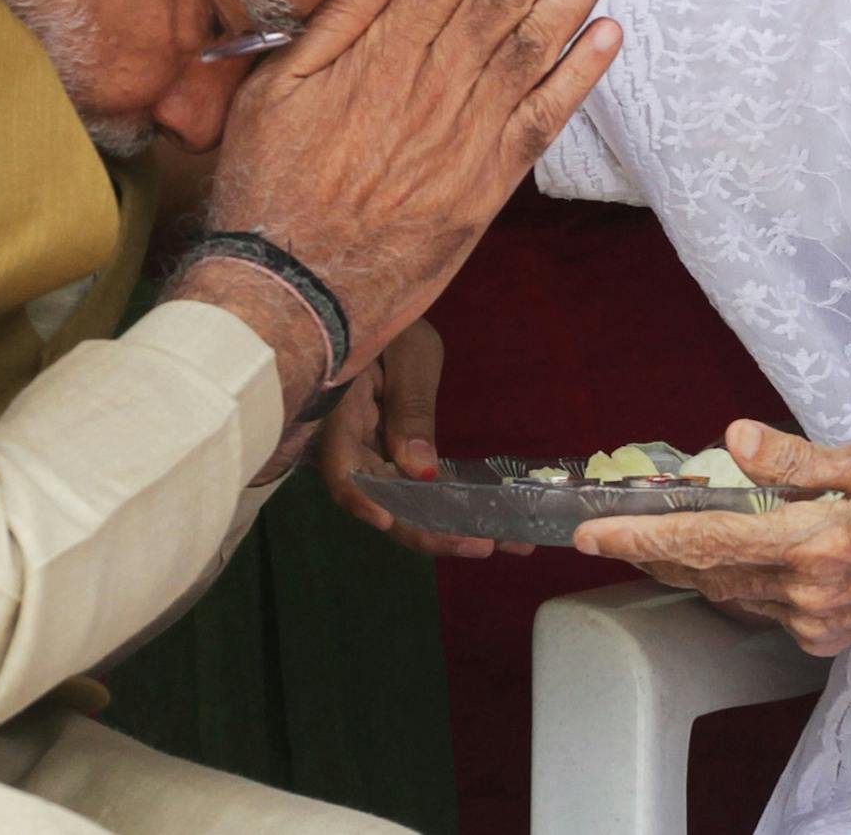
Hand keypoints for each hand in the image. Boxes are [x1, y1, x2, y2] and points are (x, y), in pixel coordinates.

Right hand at [208, 0, 627, 375]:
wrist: (291, 291)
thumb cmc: (270, 187)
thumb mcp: (275, 91)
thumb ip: (336, 21)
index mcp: (383, 53)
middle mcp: (434, 84)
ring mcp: (467, 135)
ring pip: (535, 43)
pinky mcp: (488, 185)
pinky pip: (545, 120)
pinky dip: (580, 75)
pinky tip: (612, 31)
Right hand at [317, 318, 533, 557]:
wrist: (384, 304)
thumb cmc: (389, 315)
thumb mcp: (406, 351)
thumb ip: (410, 409)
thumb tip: (420, 473)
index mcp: (339, 415)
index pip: (342, 470)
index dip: (364, 501)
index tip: (391, 523)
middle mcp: (349, 445)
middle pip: (381, 501)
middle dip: (432, 531)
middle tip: (486, 546)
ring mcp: (370, 453)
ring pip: (403, 502)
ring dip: (452, 526)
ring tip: (511, 543)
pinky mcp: (391, 453)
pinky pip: (416, 488)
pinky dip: (453, 506)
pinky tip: (498, 521)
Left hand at [572, 420, 850, 656]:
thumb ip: (801, 458)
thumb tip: (734, 440)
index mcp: (818, 541)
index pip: (707, 540)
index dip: (641, 537)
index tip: (591, 531)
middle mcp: (809, 590)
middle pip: (705, 570)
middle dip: (650, 549)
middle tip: (605, 526)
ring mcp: (816, 618)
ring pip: (729, 589)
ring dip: (689, 562)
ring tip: (655, 530)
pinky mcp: (825, 632)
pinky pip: (759, 603)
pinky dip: (734, 575)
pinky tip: (730, 548)